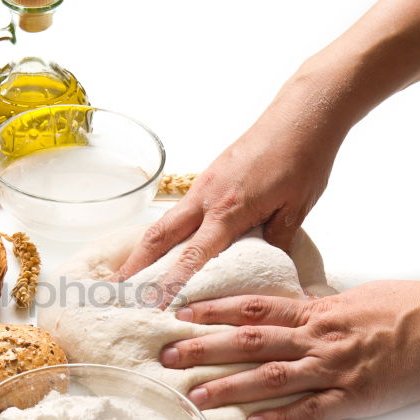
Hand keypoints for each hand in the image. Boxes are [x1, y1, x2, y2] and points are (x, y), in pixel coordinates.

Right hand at [111, 86, 345, 306]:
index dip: (171, 282)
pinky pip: (178, 213)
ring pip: (163, 224)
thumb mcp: (296, 209)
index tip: (153, 305)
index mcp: (229, 210)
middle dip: (135, 266)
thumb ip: (275, 243)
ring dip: (142, 251)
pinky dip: (163, 235)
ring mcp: (203, 187)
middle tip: (116, 292)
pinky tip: (160, 248)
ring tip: (127, 275)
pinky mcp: (207, 179)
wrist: (301, 114)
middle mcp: (206, 198)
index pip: (193, 255)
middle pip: (159, 237)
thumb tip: (267, 272)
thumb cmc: (304, 159)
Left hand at [159, 279, 419, 419]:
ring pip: (271, 376)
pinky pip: (312, 410)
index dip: (214, 310)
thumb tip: (294, 307)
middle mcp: (315, 339)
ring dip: (229, 386)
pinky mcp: (353, 396)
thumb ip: (318, 307)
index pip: (253, 307)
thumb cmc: (405, 307)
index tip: (181, 313)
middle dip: (204, 349)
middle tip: (167, 355)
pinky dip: (283, 418)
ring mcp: (332, 368)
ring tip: (195, 395)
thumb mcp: (352, 298)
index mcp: (314, 313)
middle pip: (249, 341)